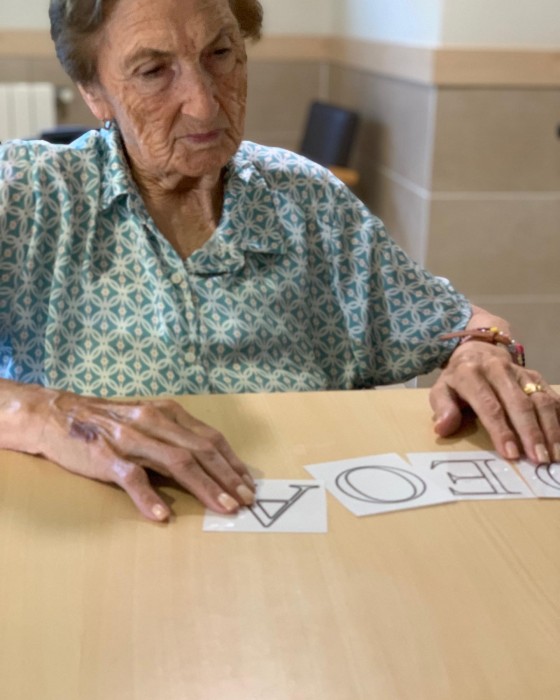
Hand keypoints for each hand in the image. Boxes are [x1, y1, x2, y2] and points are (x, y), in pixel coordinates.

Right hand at [12, 387, 255, 521]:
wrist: (56, 415)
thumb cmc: (108, 422)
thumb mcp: (147, 421)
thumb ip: (175, 438)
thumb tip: (209, 466)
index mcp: (168, 413)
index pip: (210, 438)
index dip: (232, 462)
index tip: (249, 483)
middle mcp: (154, 421)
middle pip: (201, 450)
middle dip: (227, 476)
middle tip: (246, 500)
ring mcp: (130, 438)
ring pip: (176, 462)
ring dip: (204, 486)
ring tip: (223, 506)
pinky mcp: (105, 456)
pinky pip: (131, 477)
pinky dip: (148, 496)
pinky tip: (162, 515)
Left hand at [430, 341, 559, 463]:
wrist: (477, 351)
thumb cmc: (458, 380)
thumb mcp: (441, 390)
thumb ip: (442, 408)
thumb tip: (443, 428)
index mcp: (471, 374)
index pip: (489, 405)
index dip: (501, 430)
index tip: (511, 454)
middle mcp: (498, 369)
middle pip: (519, 403)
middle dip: (531, 433)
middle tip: (539, 459)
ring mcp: (521, 372)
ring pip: (540, 399)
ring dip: (551, 429)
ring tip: (555, 456)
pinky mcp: (536, 376)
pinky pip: (552, 397)